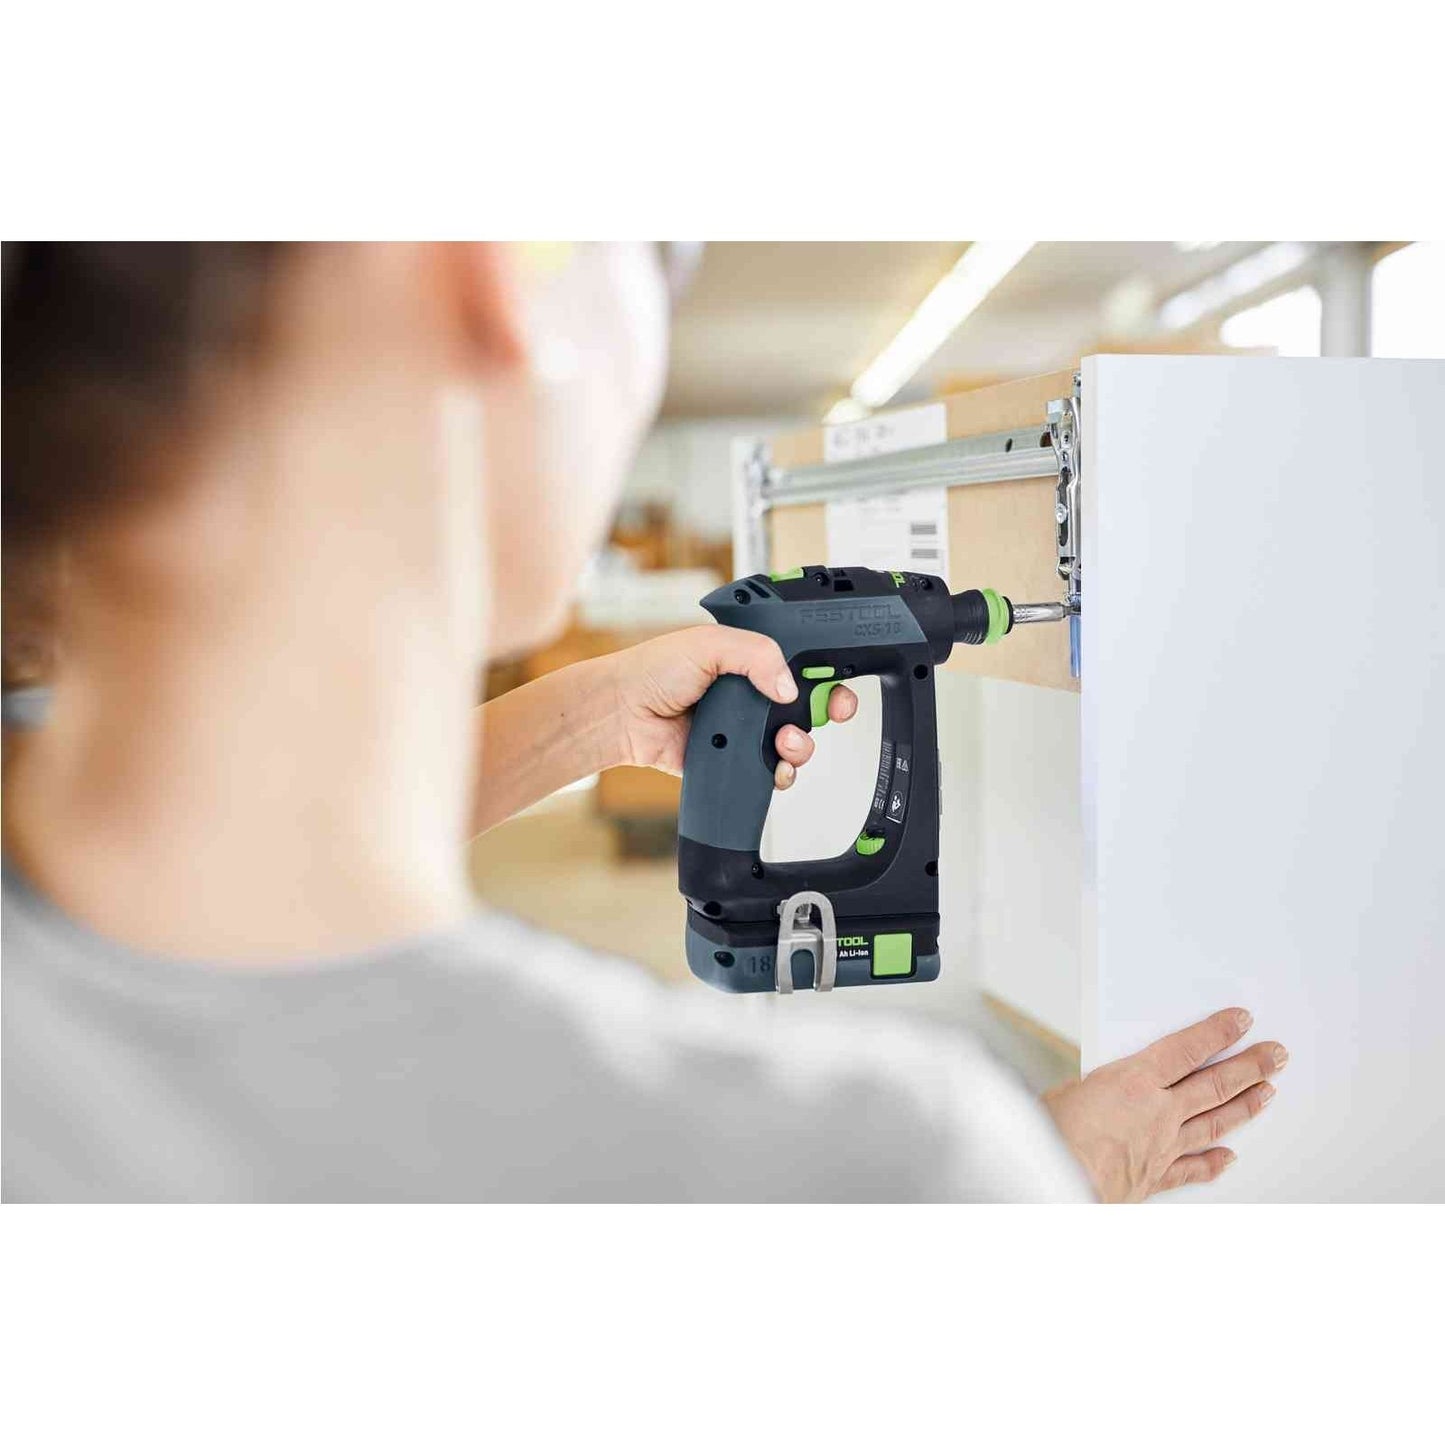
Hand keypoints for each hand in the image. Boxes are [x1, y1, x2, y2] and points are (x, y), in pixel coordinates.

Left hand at [608, 625, 857, 788]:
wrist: (623, 715)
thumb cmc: (653, 671)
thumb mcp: (710, 644)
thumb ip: (756, 654)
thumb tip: (789, 686)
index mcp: (751, 658)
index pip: (804, 663)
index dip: (828, 673)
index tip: (839, 682)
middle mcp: (753, 693)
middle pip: (809, 705)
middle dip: (826, 712)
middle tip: (829, 713)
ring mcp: (745, 729)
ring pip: (795, 742)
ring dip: (801, 745)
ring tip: (784, 742)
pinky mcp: (735, 760)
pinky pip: (770, 771)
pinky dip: (780, 773)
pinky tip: (773, 766)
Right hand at [1042, 1009, 1288, 1201]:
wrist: (1058, 1181)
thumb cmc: (1054, 1134)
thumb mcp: (1070, 1090)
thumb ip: (1099, 1086)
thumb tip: (1104, 1088)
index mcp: (1135, 1081)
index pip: (1188, 1049)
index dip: (1218, 1033)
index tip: (1241, 1021)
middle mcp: (1159, 1112)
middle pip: (1214, 1085)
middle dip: (1249, 1067)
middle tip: (1275, 1056)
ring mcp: (1163, 1146)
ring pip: (1214, 1122)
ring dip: (1245, 1106)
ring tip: (1268, 1093)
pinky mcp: (1156, 1176)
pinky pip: (1193, 1168)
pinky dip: (1214, 1162)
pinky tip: (1231, 1157)